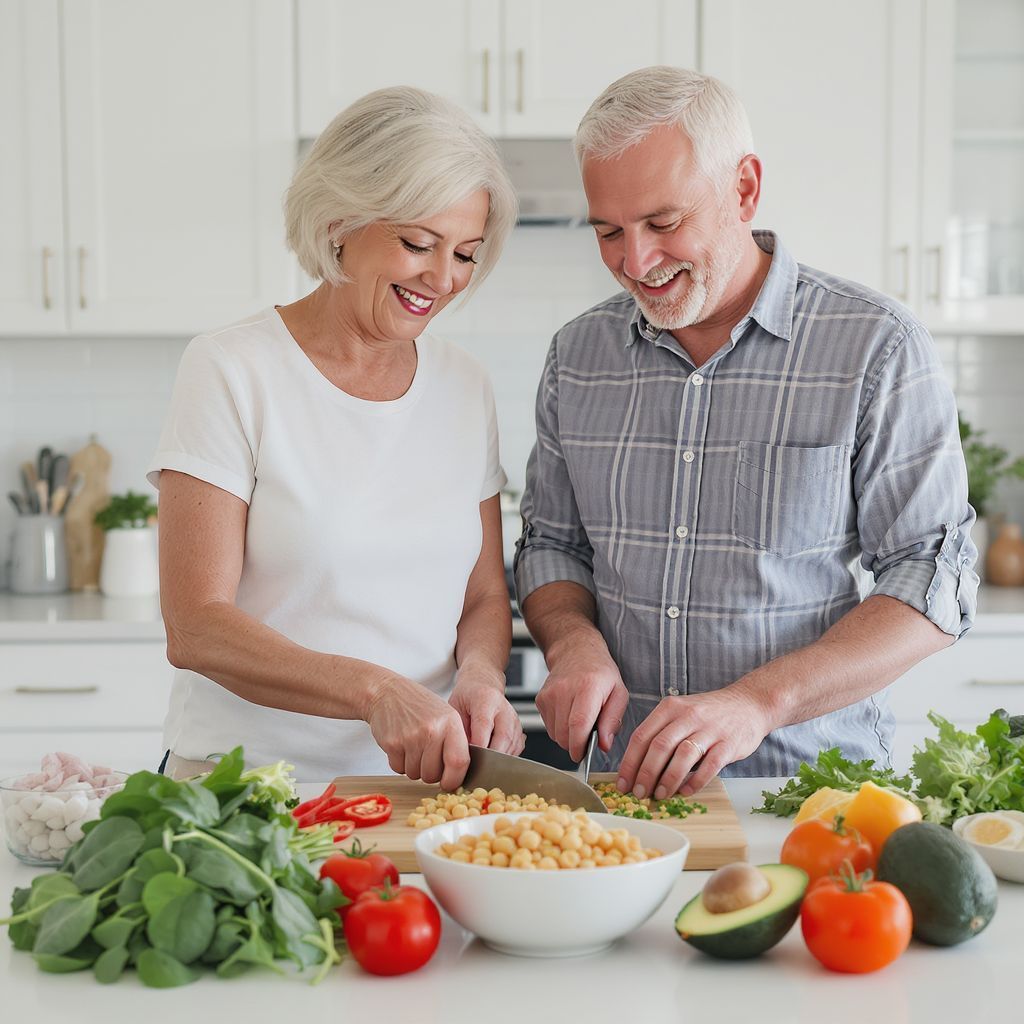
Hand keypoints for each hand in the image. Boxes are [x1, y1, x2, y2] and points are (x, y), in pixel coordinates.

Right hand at [365, 674, 469, 790]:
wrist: (387, 693)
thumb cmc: (419, 706)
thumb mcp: (445, 716)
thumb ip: (455, 742)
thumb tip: (460, 774)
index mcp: (450, 723)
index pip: (459, 762)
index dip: (454, 779)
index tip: (450, 783)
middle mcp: (432, 730)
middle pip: (434, 775)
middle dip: (430, 774)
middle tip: (426, 758)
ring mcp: (411, 738)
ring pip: (415, 775)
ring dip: (414, 768)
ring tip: (413, 747)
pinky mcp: (392, 744)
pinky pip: (399, 769)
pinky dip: (400, 763)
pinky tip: (401, 746)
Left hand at [449, 666, 525, 756]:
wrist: (483, 682)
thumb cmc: (467, 695)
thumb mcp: (455, 706)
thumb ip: (459, 728)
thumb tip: (463, 753)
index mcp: (485, 699)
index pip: (485, 725)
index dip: (478, 745)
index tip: (469, 759)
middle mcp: (504, 709)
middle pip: (503, 738)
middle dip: (489, 757)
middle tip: (476, 768)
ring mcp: (514, 719)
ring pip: (511, 746)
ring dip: (498, 759)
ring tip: (483, 765)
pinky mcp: (519, 728)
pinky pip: (516, 748)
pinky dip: (506, 757)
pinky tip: (494, 756)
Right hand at [535, 636, 629, 761]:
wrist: (576, 651)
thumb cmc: (600, 673)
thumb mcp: (619, 693)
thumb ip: (613, 720)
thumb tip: (604, 745)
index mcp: (588, 687)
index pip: (578, 724)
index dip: (579, 746)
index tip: (584, 755)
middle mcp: (565, 689)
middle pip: (564, 734)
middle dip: (576, 745)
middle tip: (588, 737)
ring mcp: (549, 694)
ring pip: (555, 734)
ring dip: (568, 737)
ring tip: (580, 722)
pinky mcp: (541, 699)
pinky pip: (549, 727)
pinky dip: (559, 728)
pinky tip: (569, 715)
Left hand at [615, 685, 771, 799]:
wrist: (749, 703)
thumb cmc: (709, 714)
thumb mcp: (680, 712)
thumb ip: (661, 733)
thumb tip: (638, 767)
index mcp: (670, 708)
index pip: (642, 735)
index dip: (629, 762)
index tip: (622, 783)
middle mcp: (687, 715)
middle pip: (659, 746)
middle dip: (645, 773)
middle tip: (639, 793)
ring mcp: (709, 729)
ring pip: (683, 755)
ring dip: (669, 779)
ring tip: (661, 795)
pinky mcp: (728, 744)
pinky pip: (710, 765)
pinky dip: (696, 781)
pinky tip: (686, 792)